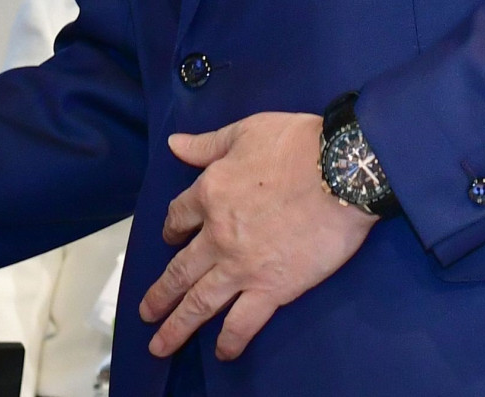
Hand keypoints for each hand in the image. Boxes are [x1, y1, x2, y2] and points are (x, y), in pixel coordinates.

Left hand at [139, 112, 375, 360]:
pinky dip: (230, 340)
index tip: (171, 238)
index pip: (178, 217)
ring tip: (160, 345)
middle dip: (160, 295)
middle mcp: (217, 235)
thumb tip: (175, 144)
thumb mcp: (243, 132)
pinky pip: (243, 321)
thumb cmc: (295, 144)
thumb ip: (206, 145)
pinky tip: (220, 353)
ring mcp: (241, 266)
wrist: (339, 172)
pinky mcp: (273, 288)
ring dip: (177, 325)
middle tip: (144, 313)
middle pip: (179, 270)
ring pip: (200, 302)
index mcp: (208, 194)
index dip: (172, 229)